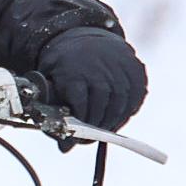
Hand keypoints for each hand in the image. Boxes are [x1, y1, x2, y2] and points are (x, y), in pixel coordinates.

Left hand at [32, 27, 146, 132]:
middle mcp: (99, 68)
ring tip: (101, 131)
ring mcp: (119, 67)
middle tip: (87, 139)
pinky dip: (128, 111)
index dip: (77, 126)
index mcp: (74, 70)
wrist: (86, 36)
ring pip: (120, 104)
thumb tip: (64, 149)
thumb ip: (53, 110)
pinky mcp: (136, 69)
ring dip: (112, 123)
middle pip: (102, 107)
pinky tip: (117, 117)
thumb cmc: (64, 64)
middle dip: (95, 128)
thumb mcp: (49, 79)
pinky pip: (135, 97)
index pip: (79, 104)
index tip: (72, 141)